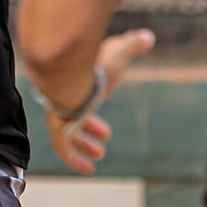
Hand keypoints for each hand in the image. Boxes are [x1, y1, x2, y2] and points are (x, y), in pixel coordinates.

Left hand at [44, 28, 155, 173]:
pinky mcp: (58, 127)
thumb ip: (133, 45)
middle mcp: (65, 100)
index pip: (82, 103)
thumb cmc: (95, 60)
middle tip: (100, 146)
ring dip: (82, 147)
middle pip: (72, 120)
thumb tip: (148, 37)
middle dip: (87, 133)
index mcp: (79, 84)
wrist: (65, 68)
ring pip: (66, 136)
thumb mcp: (119, 51)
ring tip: (99, 155)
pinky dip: (74, 159)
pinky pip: (63, 148)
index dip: (92, 119)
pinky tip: (87, 169)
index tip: (105, 132)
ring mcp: (59, 113)